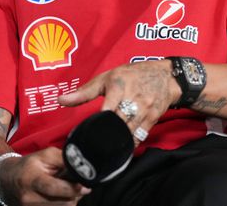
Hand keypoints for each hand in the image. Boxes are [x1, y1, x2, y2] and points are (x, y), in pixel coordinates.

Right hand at [0, 147, 90, 204]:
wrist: (7, 179)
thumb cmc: (29, 165)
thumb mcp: (45, 155)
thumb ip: (64, 160)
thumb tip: (82, 170)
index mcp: (31, 179)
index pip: (54, 188)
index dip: (72, 188)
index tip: (85, 186)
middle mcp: (29, 198)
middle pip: (62, 203)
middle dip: (75, 195)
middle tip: (79, 186)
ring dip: (70, 202)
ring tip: (67, 191)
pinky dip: (62, 205)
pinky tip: (61, 198)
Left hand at [58, 60, 180, 145]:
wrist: (165, 76)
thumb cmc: (132, 75)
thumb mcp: (107, 77)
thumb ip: (84, 92)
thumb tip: (61, 100)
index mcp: (119, 86)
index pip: (108, 106)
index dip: (101, 119)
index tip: (91, 131)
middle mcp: (133, 98)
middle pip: (118, 122)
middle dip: (107, 134)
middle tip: (93, 146)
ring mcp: (144, 110)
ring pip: (129, 131)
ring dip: (117, 141)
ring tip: (104, 151)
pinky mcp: (153, 119)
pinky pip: (140, 136)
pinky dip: (130, 144)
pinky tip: (120, 150)